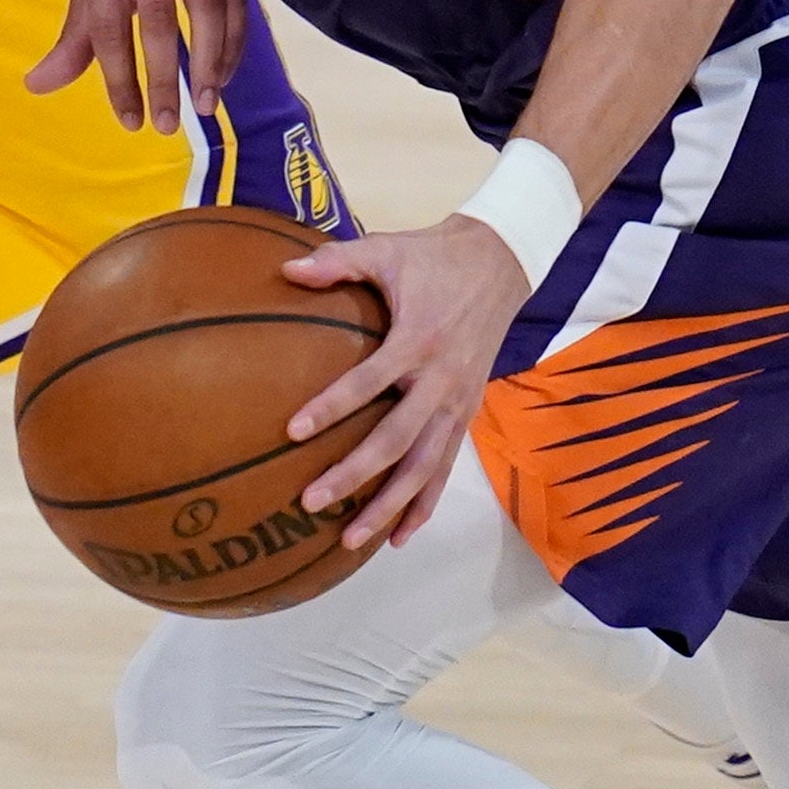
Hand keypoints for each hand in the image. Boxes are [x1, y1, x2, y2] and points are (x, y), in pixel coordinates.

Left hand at [28, 0, 244, 129]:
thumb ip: (74, 36)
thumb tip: (37, 86)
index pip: (107, 26)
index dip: (118, 77)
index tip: (129, 121)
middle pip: (158, 21)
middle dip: (163, 78)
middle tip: (167, 126)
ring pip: (208, 10)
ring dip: (209, 63)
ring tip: (204, 106)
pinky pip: (236, 4)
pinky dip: (233, 45)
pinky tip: (223, 77)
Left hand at [281, 216, 529, 550]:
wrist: (501, 264)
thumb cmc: (434, 257)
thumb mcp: (388, 249)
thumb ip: (338, 261)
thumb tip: (286, 270)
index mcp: (418, 339)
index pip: (370, 381)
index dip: (332, 407)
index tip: (293, 431)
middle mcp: (441, 380)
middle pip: (396, 440)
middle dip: (354, 475)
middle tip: (311, 501)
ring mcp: (458, 403)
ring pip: (424, 467)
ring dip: (389, 505)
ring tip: (351, 539)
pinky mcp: (467, 414)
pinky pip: (445, 467)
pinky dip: (425, 503)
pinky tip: (401, 535)